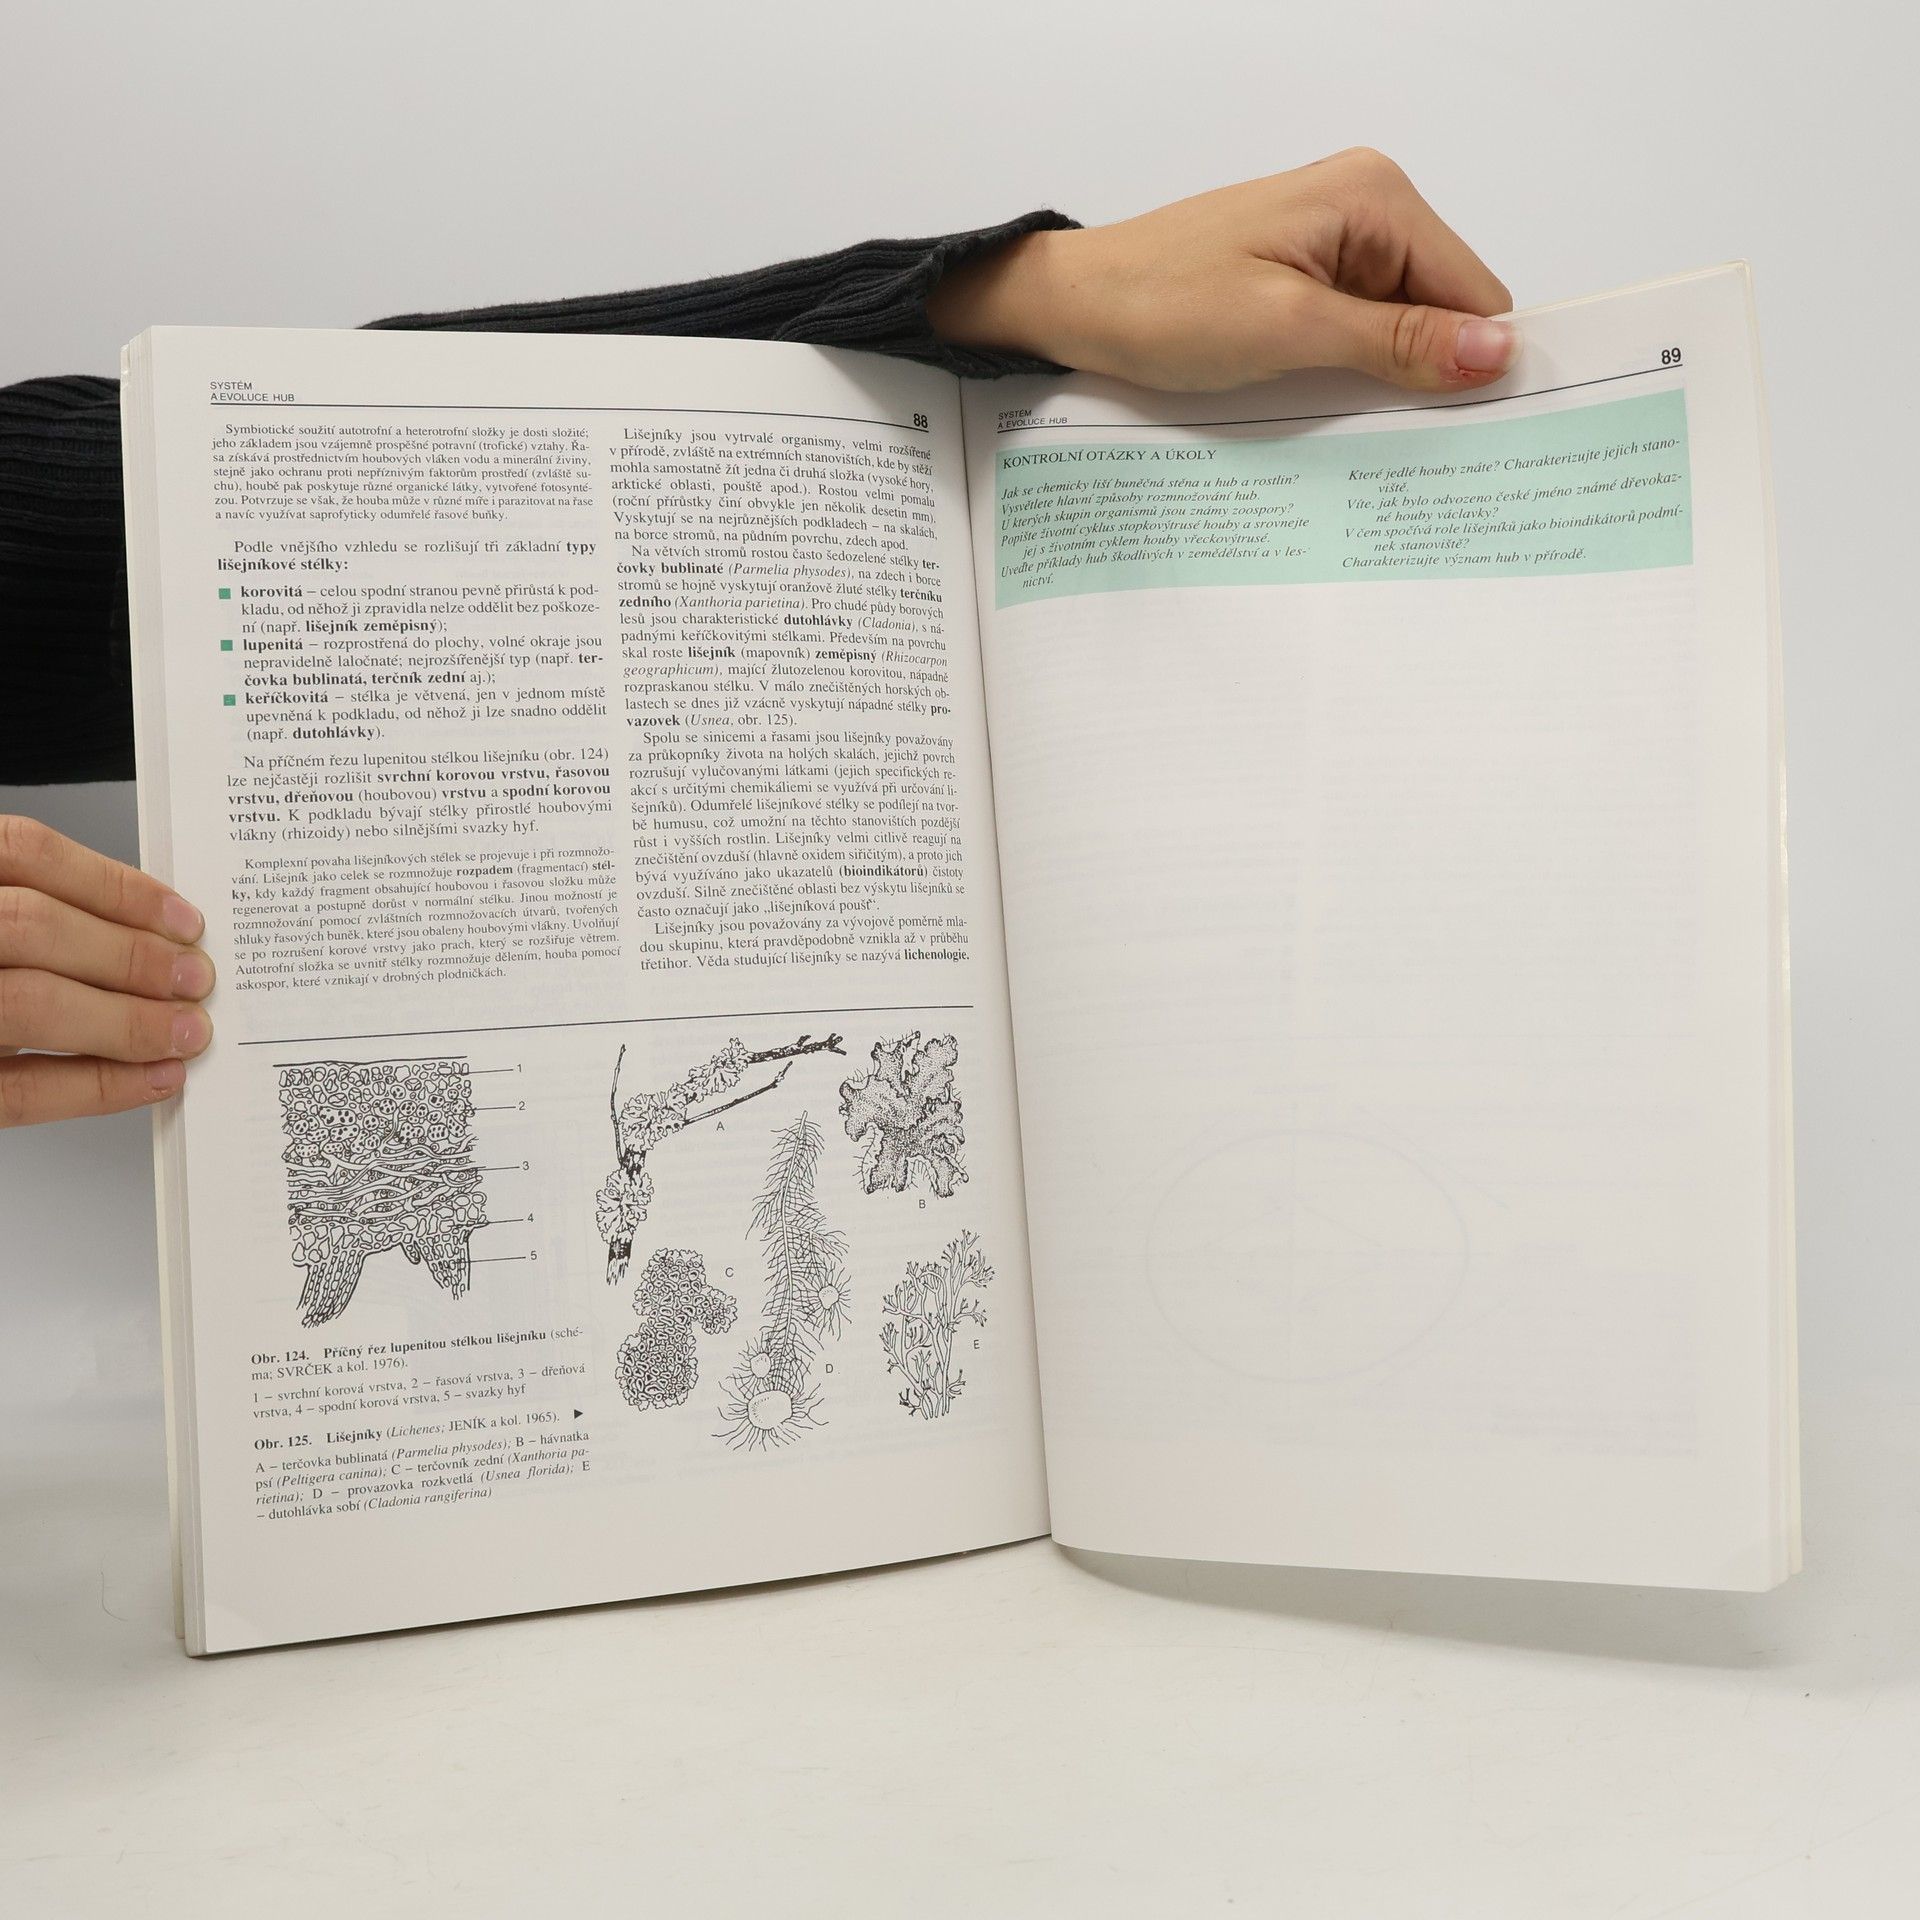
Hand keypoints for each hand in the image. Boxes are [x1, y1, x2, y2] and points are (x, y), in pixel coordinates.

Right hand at [0, 814, 212, 1127]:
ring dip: (124, 1021)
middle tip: (194, 978)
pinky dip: (97, 1087)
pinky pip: (19, 1090)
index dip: (114, 885)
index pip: (23, 851)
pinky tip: (150, 1078)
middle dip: (129, 956)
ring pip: (27, 1004)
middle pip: (31, 927)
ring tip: (184, 1030)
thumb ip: (23, 904)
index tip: (182, 918)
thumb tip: (140, 928)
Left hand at [929, 150, 1514, 393]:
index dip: (1476, 364)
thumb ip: (1396, 343)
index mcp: (1376, 199)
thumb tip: (1497, 353)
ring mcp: (1337, 243)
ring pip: (1403, 329)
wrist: (1078, 306)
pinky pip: (1360, 331)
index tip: (1471, 435)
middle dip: (1429, 374)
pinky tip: (1328, 403)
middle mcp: (1368, 207)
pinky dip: (1353, 372)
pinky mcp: (1307, 276)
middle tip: (1402, 443)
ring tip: (1352, 422)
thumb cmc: (1164, 306)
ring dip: (1387, 380)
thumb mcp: (1290, 331)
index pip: (1476, 292)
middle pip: (1444, 310)